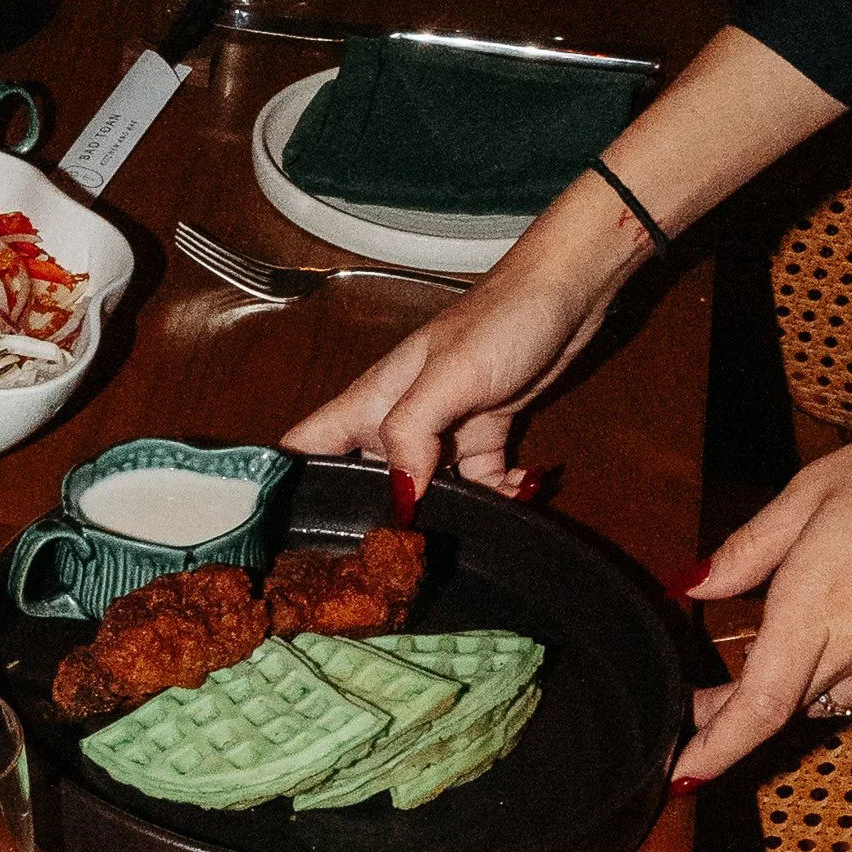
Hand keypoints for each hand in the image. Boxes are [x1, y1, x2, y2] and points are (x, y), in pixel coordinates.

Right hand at [285, 28, 843, 496]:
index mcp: (369, 402)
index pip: (302, 446)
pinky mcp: (481, 437)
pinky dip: (495, 494)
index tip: (289, 534)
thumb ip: (410, 437)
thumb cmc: (499, 321)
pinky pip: (477, 483)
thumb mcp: (446, 379)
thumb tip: (400, 499)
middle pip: (359, 481)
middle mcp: (394, 421)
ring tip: (465, 526)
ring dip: (442, 511)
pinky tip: (516, 490)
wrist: (569, 295)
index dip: (283, 486)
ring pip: (422, 489)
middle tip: (389, 556)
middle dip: (371, 518)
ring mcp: (438, 431)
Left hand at [674, 373, 851, 783]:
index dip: (715, 749)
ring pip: (836, 695)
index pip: (758, 707)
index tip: (681, 776)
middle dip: (741, 709)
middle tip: (707, 692)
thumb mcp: (811, 491)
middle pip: (788, 707)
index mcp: (821, 602)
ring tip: (799, 628)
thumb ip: (747, 551)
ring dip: (805, 678)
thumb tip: (697, 588)